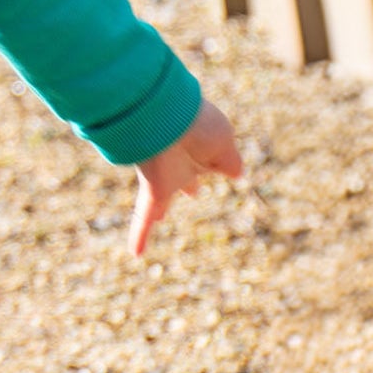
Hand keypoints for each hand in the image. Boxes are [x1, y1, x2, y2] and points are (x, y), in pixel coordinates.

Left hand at [128, 98, 242, 257]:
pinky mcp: (152, 190)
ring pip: (161, 198)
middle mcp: (182, 162)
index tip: (226, 170)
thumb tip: (236, 174)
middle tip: (192, 191)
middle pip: (184, 176)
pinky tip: (135, 254)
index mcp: (202, 149)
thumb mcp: (223, 141)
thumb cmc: (198, 126)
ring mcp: (164, 177)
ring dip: (160, 207)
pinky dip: (140, 235)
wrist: (165, 119)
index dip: (215, 163)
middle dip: (187, 182)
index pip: (212, 160)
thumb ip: (229, 161)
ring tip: (160, 216)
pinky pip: (143, 217)